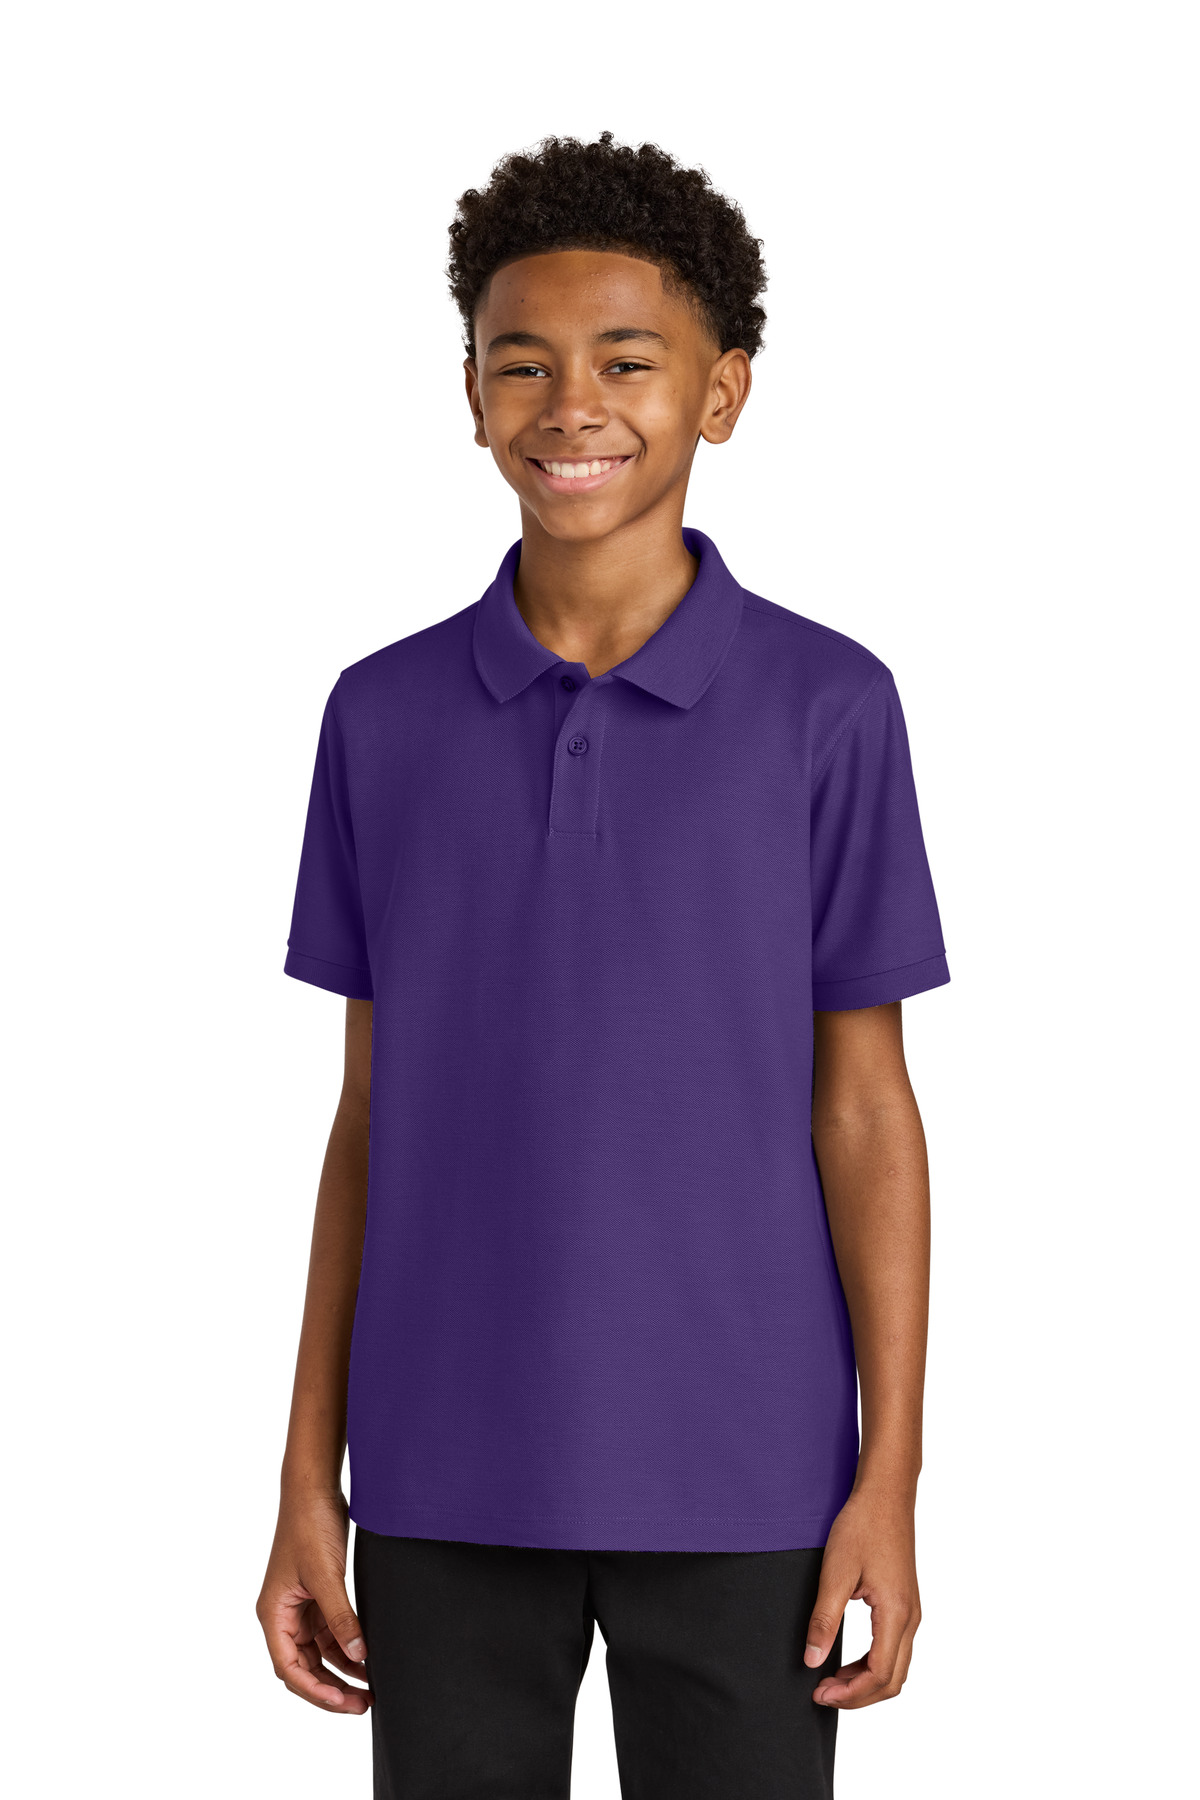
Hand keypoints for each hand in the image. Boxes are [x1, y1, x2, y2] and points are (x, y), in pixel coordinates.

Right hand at [256, 1486, 371, 1713]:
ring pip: (319, 1654)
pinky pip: (331, 1633)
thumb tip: (359, 1656)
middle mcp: (284, 1615)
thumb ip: (342, 1618)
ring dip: (341, 1672)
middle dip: (331, 1689)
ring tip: (369, 1689)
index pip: (290, 1668)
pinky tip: (366, 1660)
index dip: (314, 1691)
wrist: (315, 1488)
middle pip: (304, 1668)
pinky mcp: (317, 1596)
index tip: (342, 1702)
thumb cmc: (309, 1525)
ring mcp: (301, 1607)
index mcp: (274, 1614)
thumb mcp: (326, 1576)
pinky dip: (347, 1648)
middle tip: (362, 1704)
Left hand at [803, 1485, 920, 1707]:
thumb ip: (824, 1619)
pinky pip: (895, 1648)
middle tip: (823, 1693)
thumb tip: (812, 1660)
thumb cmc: (862, 1526)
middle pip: (893, 1680)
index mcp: (896, 1613)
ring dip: (866, 1682)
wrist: (886, 1494)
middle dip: (858, 1695)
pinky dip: (873, 1664)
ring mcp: (911, 1611)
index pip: (879, 1675)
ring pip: (896, 1667)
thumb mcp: (836, 1572)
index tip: (819, 1693)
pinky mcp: (905, 1603)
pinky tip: (848, 1659)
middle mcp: (911, 1618)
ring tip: (832, 1680)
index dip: (849, 1693)